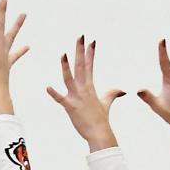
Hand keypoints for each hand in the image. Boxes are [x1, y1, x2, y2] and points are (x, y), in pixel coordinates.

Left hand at [47, 37, 124, 151]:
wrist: (99, 133)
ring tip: (63, 54)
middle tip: (80, 36)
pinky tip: (47, 87)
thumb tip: (122, 90)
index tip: (91, 40)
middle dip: (80, 51)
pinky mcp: (71, 107)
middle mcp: (83, 89)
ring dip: (66, 67)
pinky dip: (54, 94)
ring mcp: (77, 97)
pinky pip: (61, 99)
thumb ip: (112, 94)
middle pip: (81, 66)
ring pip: (70, 79)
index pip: (90, 65)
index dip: (90, 53)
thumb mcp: (107, 103)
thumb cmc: (101, 119)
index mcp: (90, 86)